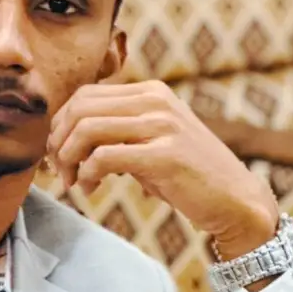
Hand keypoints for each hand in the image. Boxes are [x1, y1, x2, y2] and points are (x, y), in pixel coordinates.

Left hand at [46, 80, 277, 258]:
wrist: (234, 199)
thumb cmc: (187, 175)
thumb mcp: (153, 140)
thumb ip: (119, 130)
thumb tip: (67, 137)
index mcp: (151, 92)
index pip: (85, 95)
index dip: (61, 125)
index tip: (58, 153)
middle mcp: (156, 101)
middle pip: (80, 108)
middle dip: (59, 141)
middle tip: (58, 170)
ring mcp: (162, 126)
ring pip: (87, 129)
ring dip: (68, 159)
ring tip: (72, 181)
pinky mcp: (164, 156)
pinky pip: (104, 157)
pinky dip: (87, 174)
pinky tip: (90, 188)